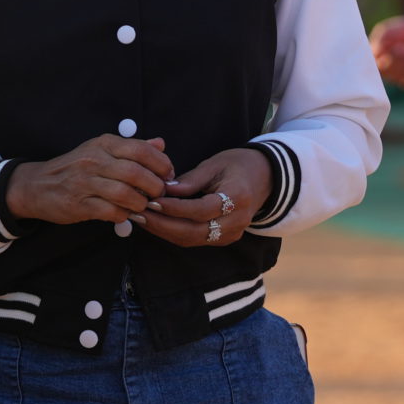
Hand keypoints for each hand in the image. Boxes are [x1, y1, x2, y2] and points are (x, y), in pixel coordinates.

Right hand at [6, 135, 175, 225]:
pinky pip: (111, 211)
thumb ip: (133, 148)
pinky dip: (125, 215)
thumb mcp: (101, 150)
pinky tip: (126, 214)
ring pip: (125, 193)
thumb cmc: (76, 168)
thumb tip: (161, 144)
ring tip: (143, 206)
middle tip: (159, 194)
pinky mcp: (79, 204)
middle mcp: (94, 160)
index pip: (141, 149)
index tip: (168, 176)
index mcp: (104, 144)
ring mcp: (85, 182)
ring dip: (141, 203)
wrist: (37, 185)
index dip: (161, 164)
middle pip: (136, 173)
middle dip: (155, 187)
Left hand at [138, 146, 270, 247]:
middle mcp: (237, 222)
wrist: (265, 178)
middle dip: (162, 225)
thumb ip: (190, 180)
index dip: (174, 208)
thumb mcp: (215, 164)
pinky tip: (156, 223)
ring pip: (192, 239)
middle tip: (138, 214)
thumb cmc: (238, 165)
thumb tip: (164, 190)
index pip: (201, 210)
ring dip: (164, 231)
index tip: (152, 201)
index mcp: (238, 198)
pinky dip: (174, 232)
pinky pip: (195, 239)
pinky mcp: (224, 239)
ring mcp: (232, 234)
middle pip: (194, 231)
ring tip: (141, 219)